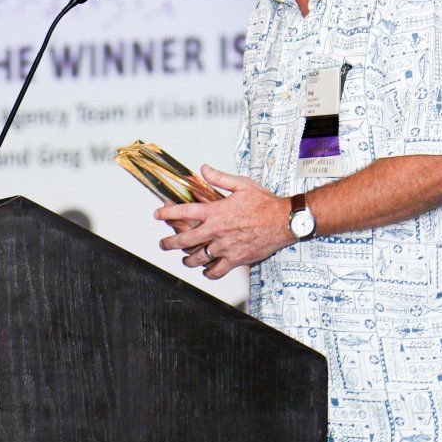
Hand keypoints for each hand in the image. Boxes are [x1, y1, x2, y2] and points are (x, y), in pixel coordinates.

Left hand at [154, 164, 292, 279]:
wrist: (284, 221)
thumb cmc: (265, 202)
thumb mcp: (242, 184)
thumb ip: (220, 178)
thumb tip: (204, 169)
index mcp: (216, 212)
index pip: (184, 212)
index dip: (167, 213)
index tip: (157, 215)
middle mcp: (217, 231)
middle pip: (185, 240)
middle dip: (169, 243)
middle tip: (163, 244)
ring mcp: (225, 248)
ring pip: (198, 258)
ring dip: (187, 260)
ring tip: (184, 260)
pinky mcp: (236, 260)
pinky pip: (216, 271)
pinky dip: (208, 272)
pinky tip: (205, 270)